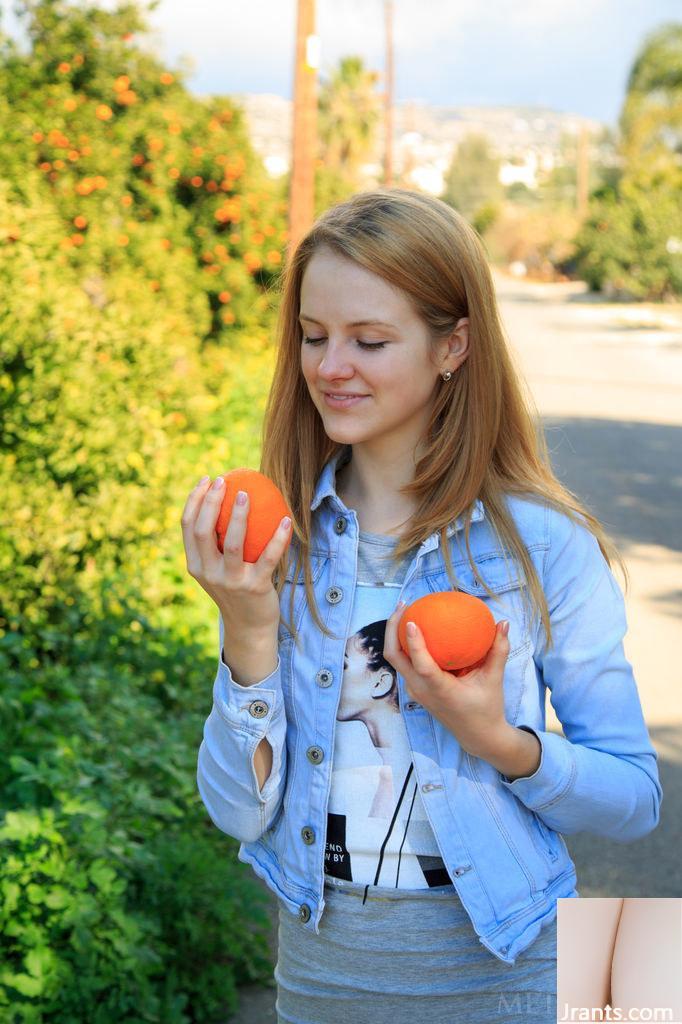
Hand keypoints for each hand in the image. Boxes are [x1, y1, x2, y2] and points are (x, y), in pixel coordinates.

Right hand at [180, 475, 290, 638]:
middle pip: (203, 531)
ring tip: (246, 494)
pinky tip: (285, 520)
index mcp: (195, 565)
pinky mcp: (255, 587)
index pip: (188, 527)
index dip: (194, 500)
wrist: (249, 627)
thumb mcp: (218, 568)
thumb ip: (215, 544)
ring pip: (233, 543)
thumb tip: (226, 500)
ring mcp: (231, 581)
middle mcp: (209, 573)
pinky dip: (278, 538)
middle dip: (210, 502)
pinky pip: (268, 558)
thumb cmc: (235, 588)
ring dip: (238, 516)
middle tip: (224, 481)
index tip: (207, 479)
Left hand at [382, 599, 511, 760]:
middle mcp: (421, 689)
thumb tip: (502, 623)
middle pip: (394, 657)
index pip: (420, 664)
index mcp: (439, 689)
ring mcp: (415, 690)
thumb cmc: (487, 708)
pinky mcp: (416, 689)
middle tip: (403, 605)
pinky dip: (404, 645)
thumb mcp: (494, 679)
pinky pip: (404, 663)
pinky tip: (416, 629)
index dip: (413, 642)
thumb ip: (498, 651)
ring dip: (394, 635)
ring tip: (405, 610)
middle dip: (392, 628)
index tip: (411, 620)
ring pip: (395, 660)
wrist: (478, 736)